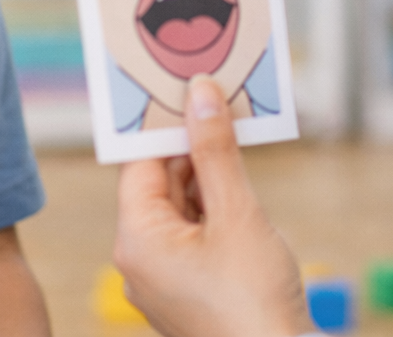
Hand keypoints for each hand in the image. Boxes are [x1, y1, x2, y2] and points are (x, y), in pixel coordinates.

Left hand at [113, 76, 309, 336]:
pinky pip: (193, 233)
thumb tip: (200, 95)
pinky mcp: (189, 290)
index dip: (162, 125)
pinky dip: (213, 206)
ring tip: (231, 131)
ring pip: (180, 207)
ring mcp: (164, 279)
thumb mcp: (238, 215)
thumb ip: (216, 152)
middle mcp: (140, 260)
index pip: (140, 164)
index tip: (182, 90)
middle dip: (189, 146)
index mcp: (136, 240)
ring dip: (205, 174)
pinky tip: (236, 180)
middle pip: (159, 183)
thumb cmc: (255, 302)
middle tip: (213, 102)